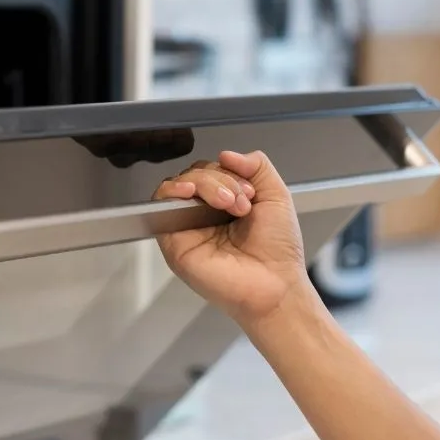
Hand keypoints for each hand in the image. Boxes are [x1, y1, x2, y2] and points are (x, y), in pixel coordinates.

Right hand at [153, 150, 309, 327]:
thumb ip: (257, 165)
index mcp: (225, 203)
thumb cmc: (277, 252)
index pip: (212, 170)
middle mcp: (203, 214)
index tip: (250, 190)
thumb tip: (226, 153)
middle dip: (220, 179)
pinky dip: (173, 191)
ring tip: (229, 204)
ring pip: (179, 184)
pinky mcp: (173, 240)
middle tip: (242, 202)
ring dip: (204, 184)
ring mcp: (187, 226)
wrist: (275, 285)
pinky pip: (161, 204)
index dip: (228, 171)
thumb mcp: (276, 195)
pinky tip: (192, 193)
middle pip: (194, 174)